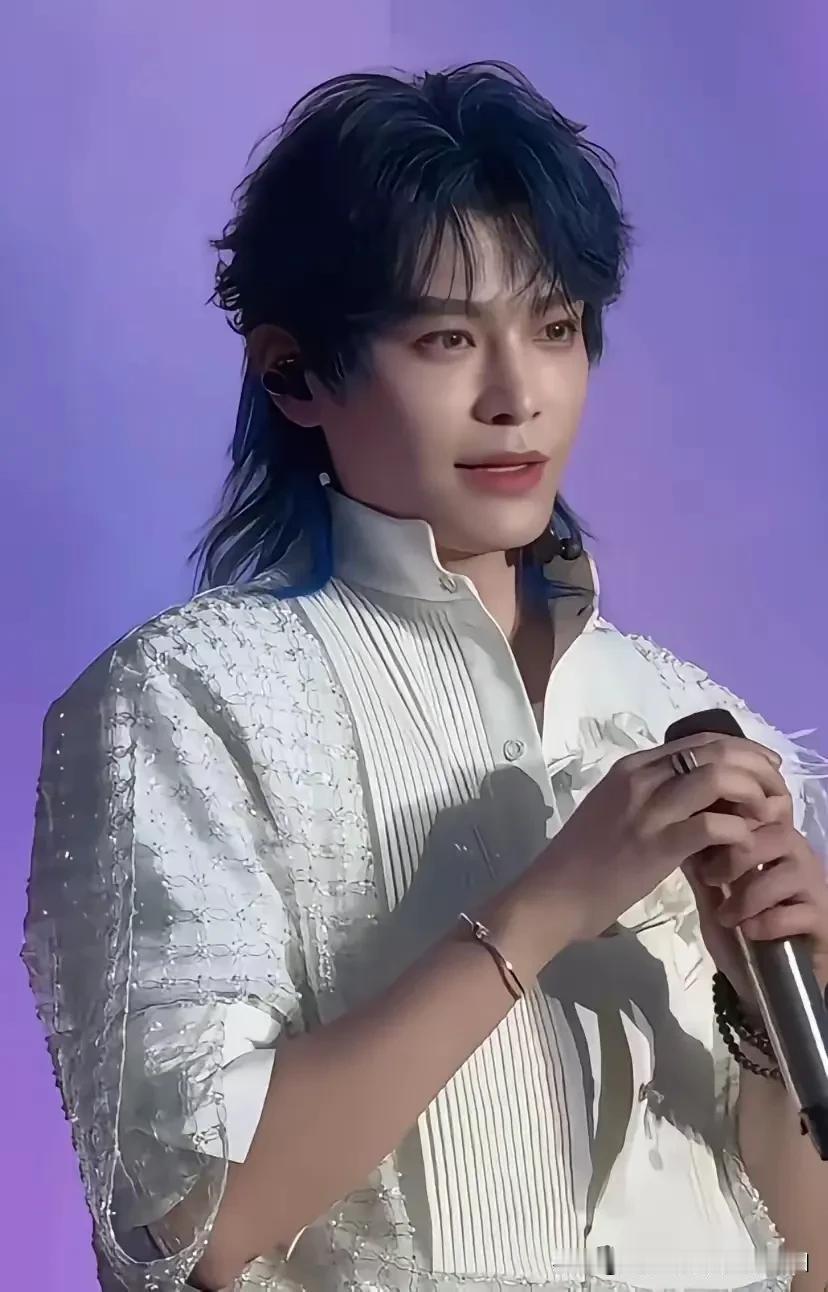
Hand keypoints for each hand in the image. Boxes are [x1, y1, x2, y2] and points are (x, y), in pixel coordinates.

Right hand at [519, 732, 786, 963]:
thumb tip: (701, 801)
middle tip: (777, 794)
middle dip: (759, 768)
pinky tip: (742, 850)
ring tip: (764, 820)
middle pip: (716, 751)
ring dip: (754, 795)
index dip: (744, 750)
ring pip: (718, 778)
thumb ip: (654, 798)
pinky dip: (739, 835)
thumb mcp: (617, 812)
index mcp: (632, 767)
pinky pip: (712, 826)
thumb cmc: (583, 860)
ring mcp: (647, 809)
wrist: (551, 895)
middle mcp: (640, 777)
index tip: (767, 769)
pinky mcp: (655, 845)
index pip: (701, 741)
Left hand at [683, 789, 827, 1012]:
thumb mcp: (712, 901)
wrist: (765, 988)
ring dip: (751, 894)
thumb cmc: (740, 938)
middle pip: (779, 835)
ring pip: (791, 872)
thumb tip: (681, 834)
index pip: (762, 815)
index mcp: (772, 849)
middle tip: (713, 878)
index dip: (734, 821)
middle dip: (740, 854)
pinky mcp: (823, 922)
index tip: (703, 842)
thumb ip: (702, 871)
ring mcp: (815, 891)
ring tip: (728, 916)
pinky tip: (750, 933)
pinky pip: (801, 911)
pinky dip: (768, 922)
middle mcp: (798, 862)